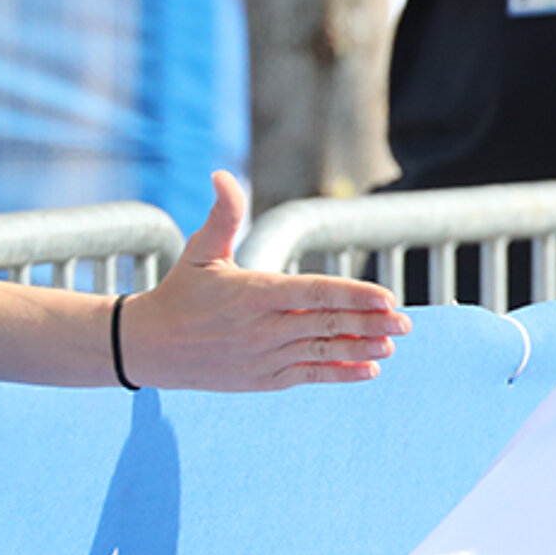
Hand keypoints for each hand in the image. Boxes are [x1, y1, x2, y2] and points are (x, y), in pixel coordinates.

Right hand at [120, 172, 410, 390]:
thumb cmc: (180, 292)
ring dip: (361, 350)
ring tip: (391, 346)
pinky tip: (369, 370)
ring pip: (322, 352)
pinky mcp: (263, 379)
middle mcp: (263, 327)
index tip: (387, 298)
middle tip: (406, 323)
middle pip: (327, 324)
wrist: (149, 346)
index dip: (354, 295)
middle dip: (370, 324)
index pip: (315, 293)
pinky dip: (339, 373)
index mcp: (255, 293)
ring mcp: (264, 356)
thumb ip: (224, 215)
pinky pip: (309, 375)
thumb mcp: (200, 251)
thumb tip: (222, 175)